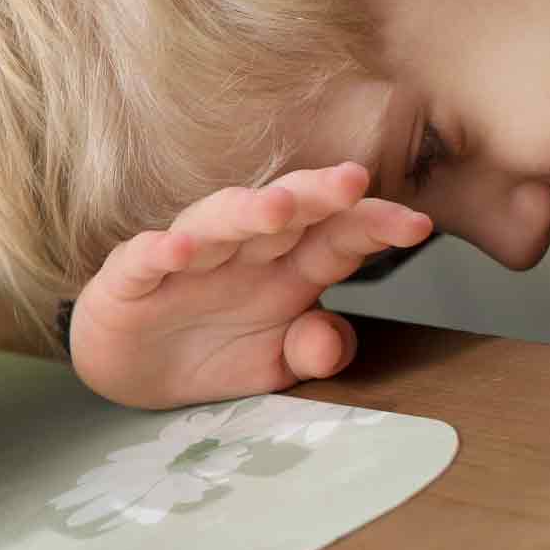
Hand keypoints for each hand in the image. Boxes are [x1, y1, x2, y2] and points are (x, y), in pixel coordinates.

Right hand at [69, 163, 433, 408]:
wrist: (133, 369)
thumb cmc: (215, 351)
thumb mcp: (277, 364)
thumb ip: (315, 351)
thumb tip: (331, 339)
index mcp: (289, 268)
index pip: (339, 236)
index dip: (375, 224)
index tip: (418, 225)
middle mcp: (243, 252)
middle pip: (285, 212)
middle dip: (318, 194)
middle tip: (354, 180)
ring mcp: (187, 259)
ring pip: (217, 222)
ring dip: (246, 211)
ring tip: (277, 209)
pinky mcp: (131, 277)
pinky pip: (145, 259)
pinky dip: (159, 252)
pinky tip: (178, 250)